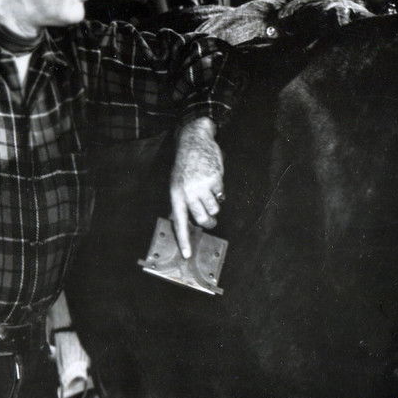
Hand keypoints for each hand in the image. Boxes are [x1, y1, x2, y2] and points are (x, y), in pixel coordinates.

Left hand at [169, 117, 223, 257]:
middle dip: (209, 222)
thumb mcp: (176, 184)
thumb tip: (181, 222)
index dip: (184, 240)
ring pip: (214, 208)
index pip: (179, 222)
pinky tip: (213, 180)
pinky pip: (221, 195)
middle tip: (210, 221)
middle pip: (202, 219)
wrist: (194, 141)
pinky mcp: (215, 179)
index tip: (187, 255)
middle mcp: (188, 192)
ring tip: (209, 193)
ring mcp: (202, 185)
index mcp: (176, 195)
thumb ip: (180, 203)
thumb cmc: (185, 166)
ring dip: (215, 204)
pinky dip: (219, 191)